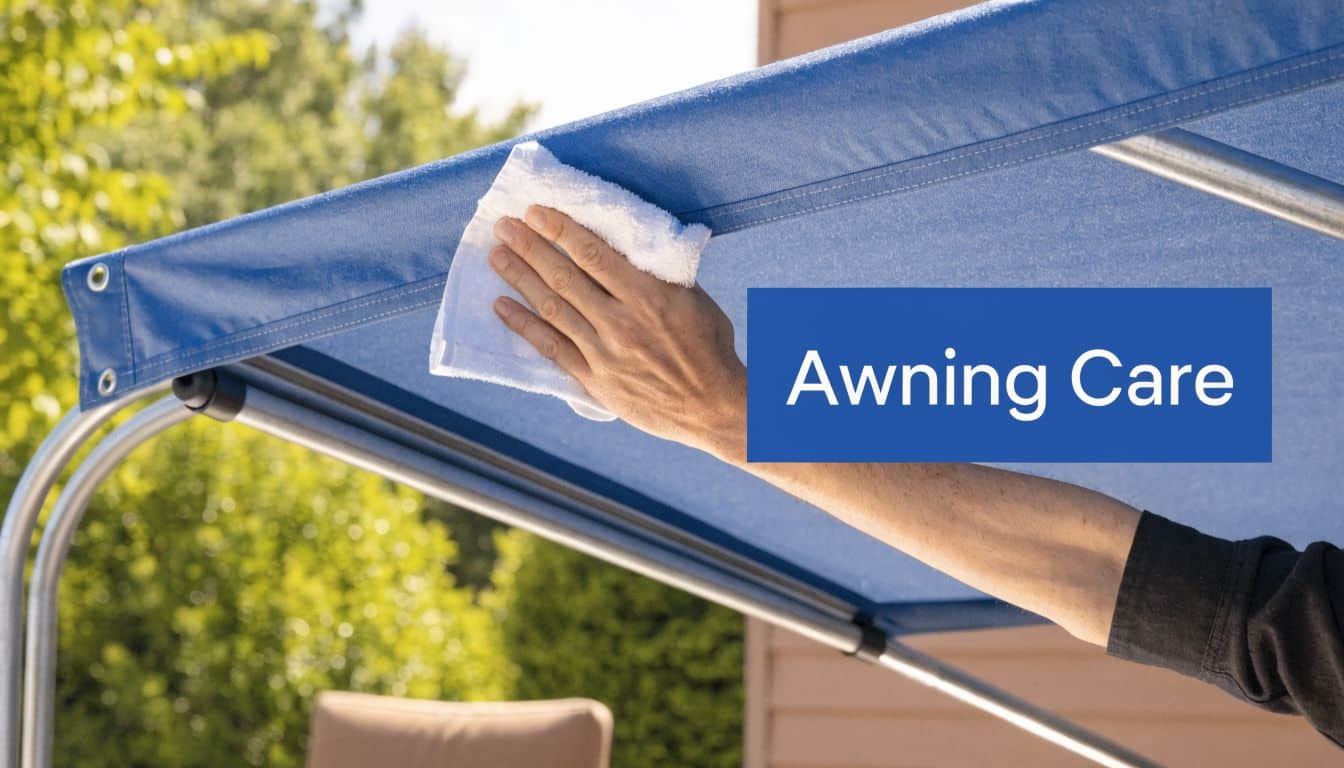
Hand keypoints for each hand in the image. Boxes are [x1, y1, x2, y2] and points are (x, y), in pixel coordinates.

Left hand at [488, 205, 746, 462]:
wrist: (712, 407)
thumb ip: (660, 274)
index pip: (594, 255)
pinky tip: (502, 307)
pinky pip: (551, 348)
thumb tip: (633, 243)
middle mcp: (622, 323)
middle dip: (530, 248)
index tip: (536, 211)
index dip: (561, 231)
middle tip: (504, 226)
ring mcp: (604, 353)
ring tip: (496, 256)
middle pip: (565, 277)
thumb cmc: (710, 348)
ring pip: (552, 308)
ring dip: (520, 279)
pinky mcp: (595, 380)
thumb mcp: (695, 300)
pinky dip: (524, 325)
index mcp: (649, 296)